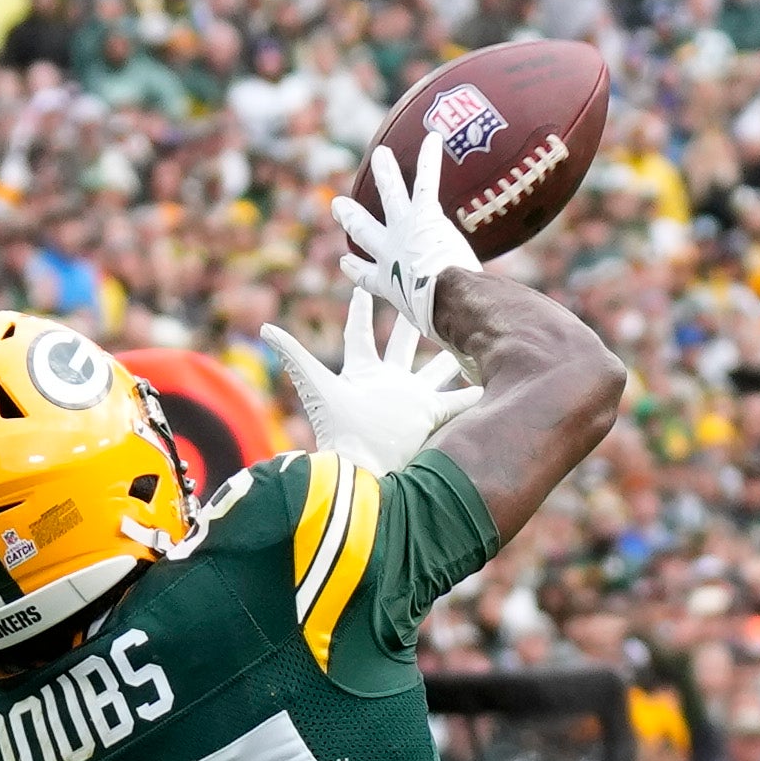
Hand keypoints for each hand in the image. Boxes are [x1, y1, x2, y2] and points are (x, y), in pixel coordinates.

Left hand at [258, 290, 478, 472]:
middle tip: (426, 296)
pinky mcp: (431, 417)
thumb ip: (294, 356)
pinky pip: (458, 402)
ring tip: (468, 335)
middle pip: (403, 345)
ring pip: (435, 370)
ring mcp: (411, 400)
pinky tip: (495, 380)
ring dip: (451, 355)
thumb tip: (264, 328)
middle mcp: (387, 383)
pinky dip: (476, 394)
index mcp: (361, 372)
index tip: (363, 286)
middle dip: (413, 321)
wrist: (363, 474)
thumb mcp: (316, 385)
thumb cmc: (338, 432)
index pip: (360, 334)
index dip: (361, 309)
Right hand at [333, 127, 483, 342]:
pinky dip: (429, 159)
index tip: (347, 264)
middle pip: (365, 233)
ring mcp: (403, 233)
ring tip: (381, 154)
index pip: (366, 278)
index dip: (356, 271)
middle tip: (340, 205)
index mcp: (386, 286)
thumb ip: (453, 361)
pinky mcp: (422, 218)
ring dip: (385, 175)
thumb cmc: (439, 332)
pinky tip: (435, 137)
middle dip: (353, 219)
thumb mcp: (439, 347)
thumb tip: (473, 380)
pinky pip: (425, 183)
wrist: (443, 307)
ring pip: (390, 198)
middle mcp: (388, 256)